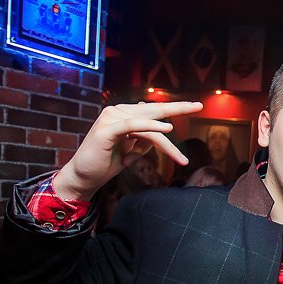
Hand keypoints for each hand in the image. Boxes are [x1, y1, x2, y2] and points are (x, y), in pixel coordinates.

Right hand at [53, 101, 201, 200]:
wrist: (84, 177)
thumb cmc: (106, 164)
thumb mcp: (132, 150)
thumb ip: (143, 138)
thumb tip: (160, 130)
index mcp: (123, 114)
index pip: (153, 111)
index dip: (174, 110)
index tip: (195, 107)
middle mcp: (117, 112)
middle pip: (153, 110)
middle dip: (178, 108)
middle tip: (199, 106)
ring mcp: (111, 119)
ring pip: (148, 123)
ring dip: (167, 142)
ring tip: (181, 159)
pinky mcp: (107, 129)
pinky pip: (133, 125)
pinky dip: (151, 126)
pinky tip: (167, 129)